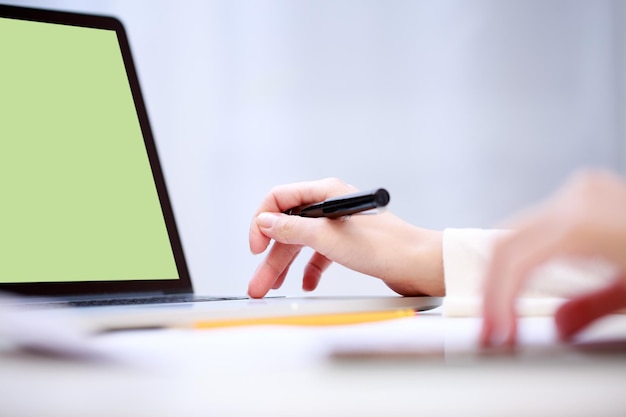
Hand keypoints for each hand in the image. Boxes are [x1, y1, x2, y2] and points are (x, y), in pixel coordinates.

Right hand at [248, 178, 444, 297]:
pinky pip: (319, 255)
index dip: (263, 222)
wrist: (419, 265)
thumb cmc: (383, 246)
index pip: (280, 199)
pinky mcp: (348, 245)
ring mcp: (338, 227)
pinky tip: (308, 284)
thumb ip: (292, 229)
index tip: (256, 246)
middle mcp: (329, 207)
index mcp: (325, 193)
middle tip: (258, 283)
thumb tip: (265, 222)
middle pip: (288, 228)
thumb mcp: (328, 238)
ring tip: (271, 288)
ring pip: (301, 245)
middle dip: (271, 257)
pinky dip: (310, 269)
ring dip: (284, 267)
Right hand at [480, 170, 625, 346]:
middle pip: (507, 243)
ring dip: (505, 275)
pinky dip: (524, 258)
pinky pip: (536, 227)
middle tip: (494, 327)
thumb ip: (590, 309)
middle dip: (493, 290)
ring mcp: (581, 191)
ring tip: (505, 311)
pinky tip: (523, 284)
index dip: (496, 298)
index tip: (495, 331)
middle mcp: (578, 197)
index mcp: (585, 220)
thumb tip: (557, 324)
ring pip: (517, 232)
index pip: (514, 256)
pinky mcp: (584, 195)